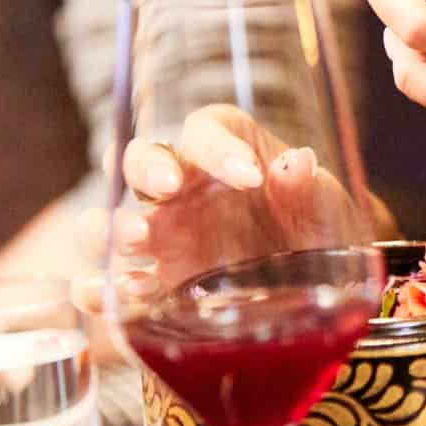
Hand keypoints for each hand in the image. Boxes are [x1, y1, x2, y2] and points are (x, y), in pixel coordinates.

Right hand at [77, 105, 396, 310]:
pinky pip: (111, 281)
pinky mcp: (155, 281)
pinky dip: (101, 288)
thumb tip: (298, 162)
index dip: (219, 147)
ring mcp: (163, 234)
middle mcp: (185, 186)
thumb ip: (307, 186)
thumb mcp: (325, 208)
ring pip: (111, 217)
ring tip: (138, 238)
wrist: (320, 286)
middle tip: (168, 188)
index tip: (251, 175)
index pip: (207, 130)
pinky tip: (109, 295)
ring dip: (112, 226)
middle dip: (146, 169)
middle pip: (141, 159)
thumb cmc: (318, 229)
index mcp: (228, 150)